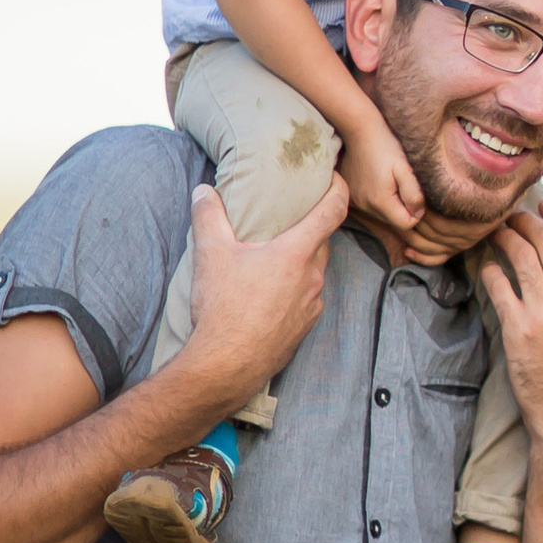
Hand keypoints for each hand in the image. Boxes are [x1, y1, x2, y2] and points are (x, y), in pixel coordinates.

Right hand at [179, 180, 346, 405]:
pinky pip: (307, 297)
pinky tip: (272, 291)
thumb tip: (204, 191)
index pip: (333, 211)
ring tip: (276, 255)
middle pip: (322, 241)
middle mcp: (312, 277)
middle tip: (292, 216)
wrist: (228, 365)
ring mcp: (312, 304)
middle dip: (311, 226)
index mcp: (297, 253)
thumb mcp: (210, 254)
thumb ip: (209, 216)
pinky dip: (296, 287)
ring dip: (302, 259)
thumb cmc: (224, 308)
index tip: (335, 176)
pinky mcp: (305, 327)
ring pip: (315, 271)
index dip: (339, 188)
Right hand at [337, 111, 426, 247]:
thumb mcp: (405, 168)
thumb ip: (414, 193)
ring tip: (391, 181)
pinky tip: (379, 182)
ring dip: (391, 204)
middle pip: (394, 222)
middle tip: (404, 184)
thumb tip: (418, 214)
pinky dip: (379, 200)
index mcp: (380, 201)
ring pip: (382, 216)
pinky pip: (371, 208)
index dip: (416, 211)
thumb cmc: (385, 145)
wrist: (359, 130)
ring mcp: (356, 203)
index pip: (406, 224)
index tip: (415, 192)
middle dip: (404, 209)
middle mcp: (365, 207)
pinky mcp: (351, 197)